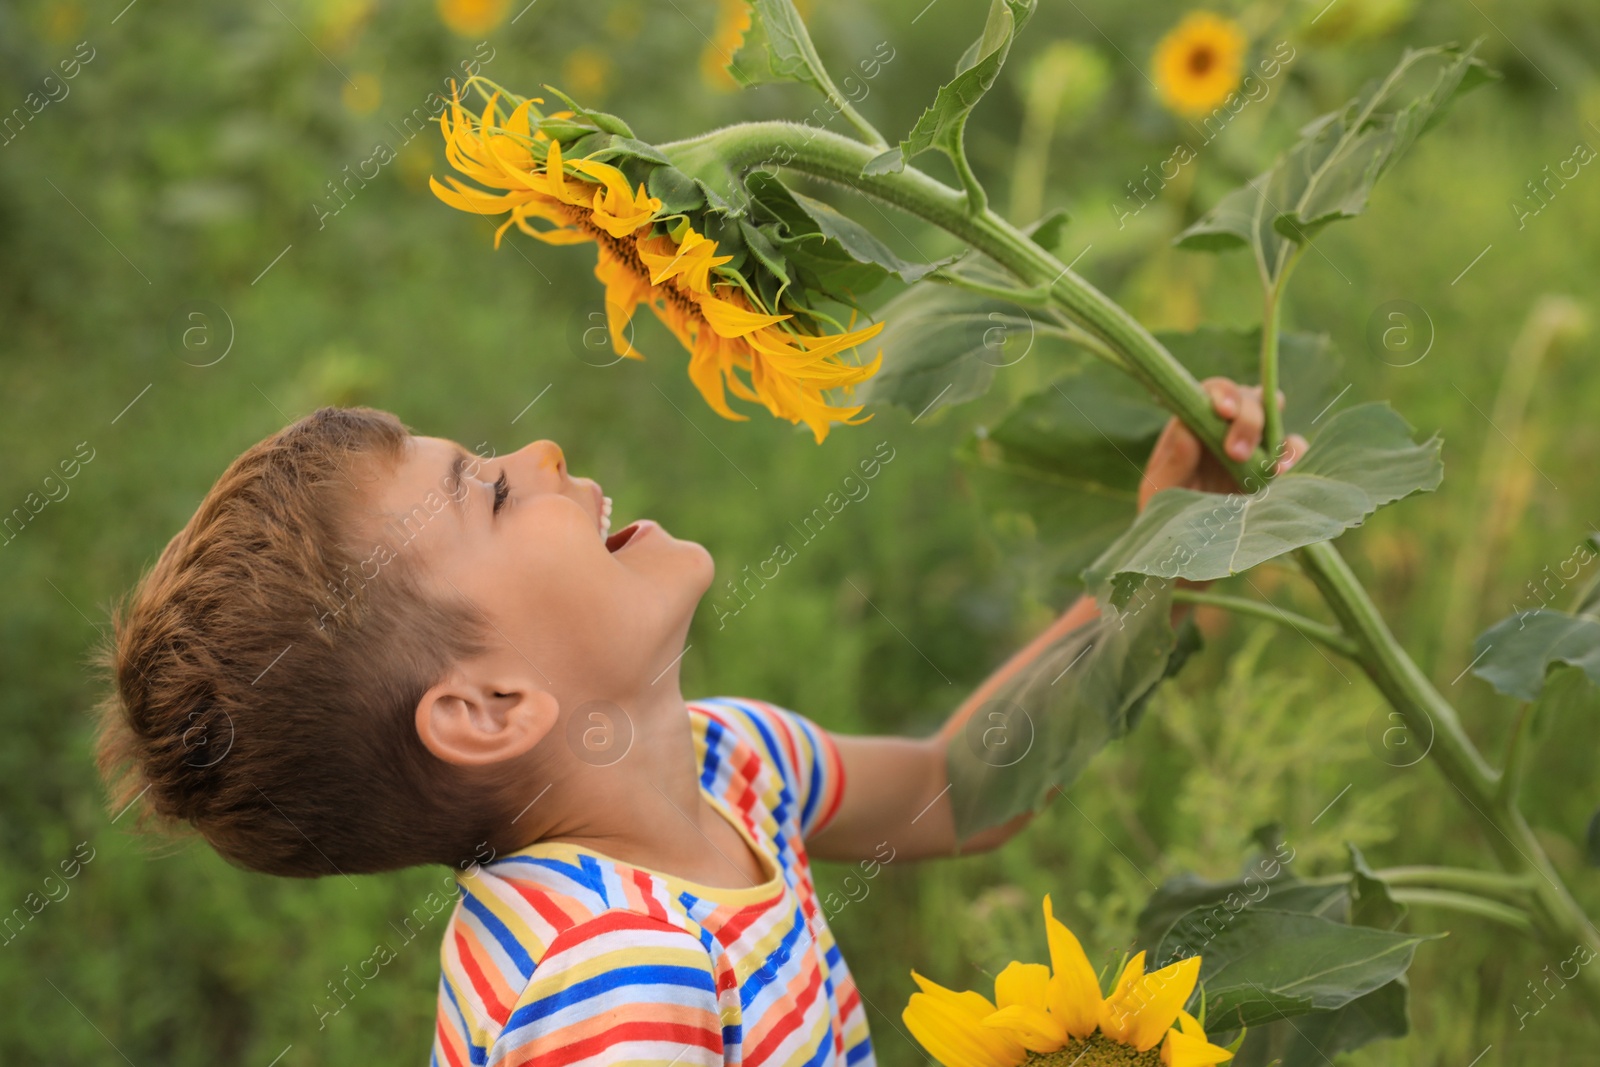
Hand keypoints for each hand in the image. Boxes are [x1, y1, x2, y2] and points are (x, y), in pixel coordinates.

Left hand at [1138, 378, 1307, 510]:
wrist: (1189, 552)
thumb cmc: (1166, 515)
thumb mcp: (1160, 493)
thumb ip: (1172, 463)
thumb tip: (1187, 429)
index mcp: (1194, 424)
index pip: (1213, 391)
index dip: (1223, 393)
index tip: (1223, 412)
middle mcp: (1225, 427)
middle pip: (1249, 398)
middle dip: (1248, 419)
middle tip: (1236, 453)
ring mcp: (1251, 445)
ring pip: (1274, 418)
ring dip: (1275, 436)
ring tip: (1269, 468)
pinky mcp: (1272, 467)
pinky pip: (1293, 450)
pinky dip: (1295, 455)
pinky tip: (1284, 474)